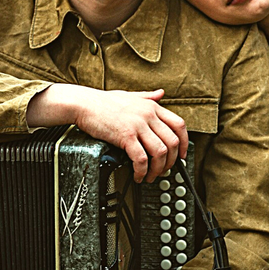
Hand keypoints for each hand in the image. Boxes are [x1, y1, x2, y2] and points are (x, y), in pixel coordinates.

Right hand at [36, 85, 186, 181]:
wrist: (83, 104)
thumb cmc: (103, 102)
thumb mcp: (130, 95)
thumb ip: (148, 96)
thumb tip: (161, 93)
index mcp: (152, 106)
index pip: (180, 125)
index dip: (185, 143)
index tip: (182, 155)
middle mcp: (148, 115)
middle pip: (173, 142)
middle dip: (172, 161)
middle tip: (164, 170)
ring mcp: (138, 125)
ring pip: (161, 152)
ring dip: (158, 169)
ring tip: (150, 175)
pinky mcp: (126, 136)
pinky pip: (141, 159)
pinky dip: (142, 171)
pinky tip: (137, 175)